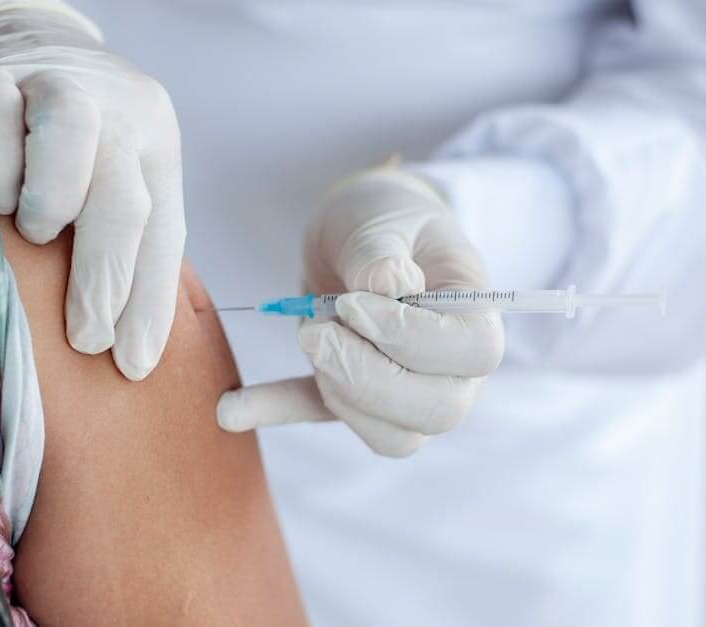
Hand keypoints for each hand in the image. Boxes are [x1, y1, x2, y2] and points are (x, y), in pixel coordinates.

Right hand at [0, 0, 184, 380]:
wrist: (0, 35)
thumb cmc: (54, 136)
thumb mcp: (104, 173)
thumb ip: (119, 234)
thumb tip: (124, 344)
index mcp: (154, 141)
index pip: (164, 231)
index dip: (151, 303)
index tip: (135, 364)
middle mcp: (118, 110)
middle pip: (125, 200)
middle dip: (107, 282)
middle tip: (86, 338)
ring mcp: (55, 85)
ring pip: (71, 144)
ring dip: (53, 206)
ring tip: (36, 234)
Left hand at [217, 162, 504, 456]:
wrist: (361, 231)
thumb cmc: (386, 218)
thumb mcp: (382, 218)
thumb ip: (382, 252)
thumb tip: (387, 286)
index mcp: (474, 314)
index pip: (473, 353)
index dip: (413, 338)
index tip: (353, 303)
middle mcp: (453, 367)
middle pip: (436, 410)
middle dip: (367, 378)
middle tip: (315, 331)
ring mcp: (408, 391)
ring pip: (391, 436)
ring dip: (337, 395)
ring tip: (306, 335)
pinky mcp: (353, 396)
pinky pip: (322, 418)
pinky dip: (277, 412)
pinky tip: (230, 409)